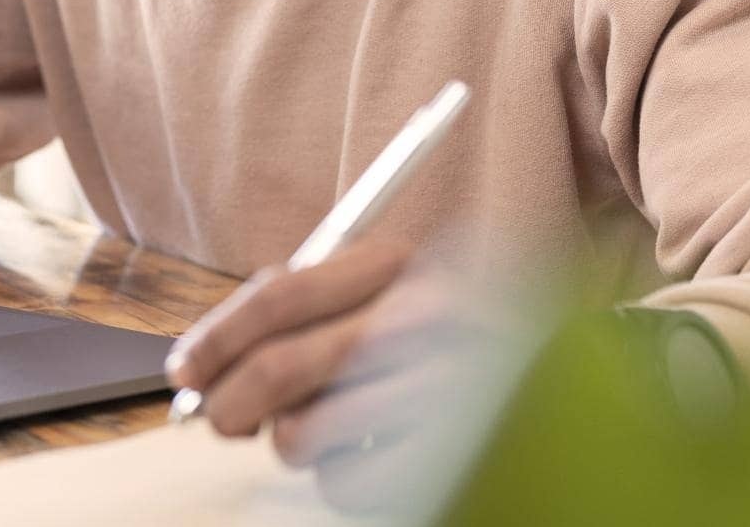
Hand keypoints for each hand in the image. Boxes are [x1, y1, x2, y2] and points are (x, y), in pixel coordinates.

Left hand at [165, 240, 490, 514]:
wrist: (565, 384)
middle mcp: (425, 320)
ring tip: (327, 430)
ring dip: (292, 443)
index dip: (217, 335)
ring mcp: (444, 389)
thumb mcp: (393, 296)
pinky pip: (346, 485)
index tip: (184, 370)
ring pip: (304, 434)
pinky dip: (338, 480)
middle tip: (221, 419)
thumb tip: (207, 369)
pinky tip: (368, 455)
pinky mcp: (453, 455)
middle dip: (229, 402)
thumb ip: (310, 316)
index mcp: (401, 265)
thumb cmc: (452, 340)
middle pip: (282, 365)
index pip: (282, 292)